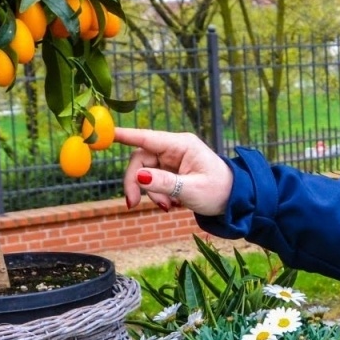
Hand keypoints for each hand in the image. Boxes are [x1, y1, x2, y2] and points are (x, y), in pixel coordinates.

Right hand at [116, 127, 233, 215]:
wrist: (234, 200)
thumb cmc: (219, 191)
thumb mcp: (192, 190)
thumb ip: (165, 183)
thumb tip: (139, 176)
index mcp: (181, 145)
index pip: (146, 137)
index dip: (124, 135)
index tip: (104, 133)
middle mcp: (173, 148)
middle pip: (139, 160)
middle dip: (135, 182)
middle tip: (133, 204)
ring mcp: (171, 159)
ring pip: (144, 173)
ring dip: (150, 192)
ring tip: (169, 206)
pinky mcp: (169, 171)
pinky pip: (152, 181)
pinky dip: (156, 194)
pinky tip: (171, 203)